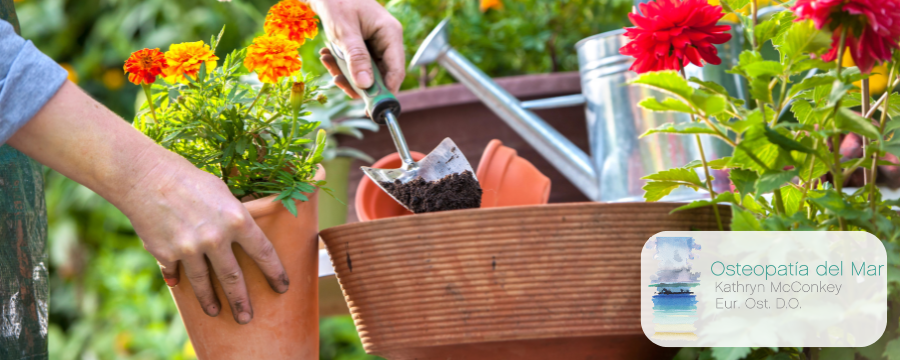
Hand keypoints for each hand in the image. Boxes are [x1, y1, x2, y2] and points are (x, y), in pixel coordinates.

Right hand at [8, 81, 287, 324]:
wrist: (146, 178)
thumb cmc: (190, 180)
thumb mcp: (223, 193)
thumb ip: (234, 217)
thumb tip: (245, 236)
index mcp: (237, 220)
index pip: (263, 253)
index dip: (275, 272)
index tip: (282, 286)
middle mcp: (216, 238)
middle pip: (234, 279)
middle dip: (242, 302)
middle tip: (247, 317)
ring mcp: (190, 249)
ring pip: (204, 283)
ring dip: (211, 301)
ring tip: (216, 311)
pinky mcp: (167, 255)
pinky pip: (176, 273)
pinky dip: (177, 278)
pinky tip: (179, 285)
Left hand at [311, 0, 404, 96]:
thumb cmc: (338, 2)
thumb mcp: (345, 32)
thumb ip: (356, 58)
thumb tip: (365, 86)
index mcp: (391, 34)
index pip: (396, 70)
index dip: (386, 91)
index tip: (370, 107)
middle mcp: (387, 42)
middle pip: (381, 76)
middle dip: (358, 82)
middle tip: (337, 80)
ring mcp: (376, 46)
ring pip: (366, 73)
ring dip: (345, 73)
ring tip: (327, 60)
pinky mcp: (365, 49)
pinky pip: (357, 66)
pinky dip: (341, 65)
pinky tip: (327, 55)